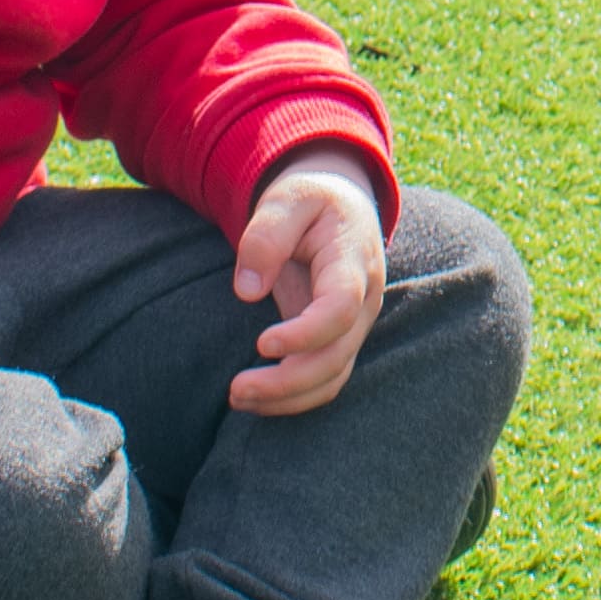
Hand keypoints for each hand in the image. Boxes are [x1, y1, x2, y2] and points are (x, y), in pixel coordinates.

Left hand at [226, 141, 387, 415]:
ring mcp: (354, 326)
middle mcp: (364, 301)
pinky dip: (294, 398)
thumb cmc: (311, 201)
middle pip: (337, 355)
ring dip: (288, 398)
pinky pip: (325, 380)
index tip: (262, 343)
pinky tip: (257, 400)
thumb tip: (246, 290)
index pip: (341, 308)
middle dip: (288, 381)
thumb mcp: (288, 199)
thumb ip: (266, 236)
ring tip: (239, 399)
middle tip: (236, 389)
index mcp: (353, 261)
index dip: (306, 333)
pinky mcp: (338, 340)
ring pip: (333, 377)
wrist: (340, 208)